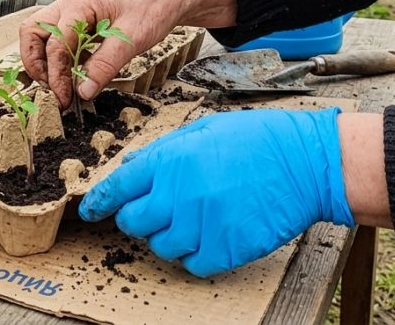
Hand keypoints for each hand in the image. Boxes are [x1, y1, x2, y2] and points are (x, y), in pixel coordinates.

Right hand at [18, 0, 236, 106]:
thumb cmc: (152, 8)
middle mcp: (68, 4)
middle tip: (51, 89)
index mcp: (80, 3)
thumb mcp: (132, 39)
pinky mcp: (78, 21)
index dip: (56, 74)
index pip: (55, 43)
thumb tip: (83, 91)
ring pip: (39, 34)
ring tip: (58, 84)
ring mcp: (71, 11)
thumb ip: (105, 65)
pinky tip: (71, 76)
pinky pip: (56, 39)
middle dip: (35, 63)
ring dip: (43, 60)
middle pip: (32, 32)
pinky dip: (57, 58)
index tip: (65, 97)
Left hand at [79, 108, 353, 277]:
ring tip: (191, 220)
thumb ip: (164, 152)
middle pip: (134, 222)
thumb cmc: (257, 140)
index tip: (89, 212)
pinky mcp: (225, 248)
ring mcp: (202, 224)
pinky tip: (209, 236)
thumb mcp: (204, 130)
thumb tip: (132, 169)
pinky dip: (195, 255)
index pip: (119, 188)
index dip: (100, 202)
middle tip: (152, 213)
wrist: (304, 162)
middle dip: (136, 218)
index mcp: (171, 160)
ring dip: (169, 237)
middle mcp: (180, 194)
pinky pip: (192, 263)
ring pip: (161, 246)